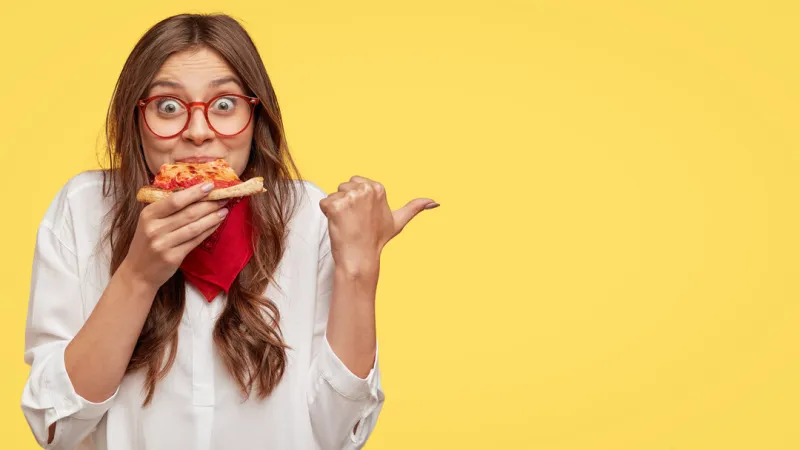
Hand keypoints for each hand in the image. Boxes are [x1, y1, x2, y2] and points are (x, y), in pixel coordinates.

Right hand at [121, 182, 229, 289]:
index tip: (210, 185)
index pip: (175, 200)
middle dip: (209, 204)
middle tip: (224, 197)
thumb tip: (194, 192)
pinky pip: (195, 241)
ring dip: (212, 217)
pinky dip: (208, 231)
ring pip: (194, 227)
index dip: (194, 192)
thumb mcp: (149, 222)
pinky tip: (216, 224)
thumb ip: (166, 209)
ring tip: (224, 210)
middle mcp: (154, 228)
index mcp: (148, 214)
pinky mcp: (173, 257)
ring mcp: (163, 244)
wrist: (138, 272)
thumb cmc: (147, 243)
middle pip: (188, 213)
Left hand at [319, 176, 438, 276]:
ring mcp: (350, 197)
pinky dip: (327, 215)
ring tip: (347, 224)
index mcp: (377, 187)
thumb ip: (415, 208)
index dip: (356, 201)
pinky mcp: (335, 205)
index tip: (363, 216)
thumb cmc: (377, 240)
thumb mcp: (398, 221)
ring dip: (335, 209)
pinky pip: (323, 203)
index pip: (355, 183)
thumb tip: (435, 202)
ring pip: (333, 195)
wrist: (361, 257)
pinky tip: (338, 225)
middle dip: (345, 203)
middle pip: (343, 187)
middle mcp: (365, 189)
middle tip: (355, 221)